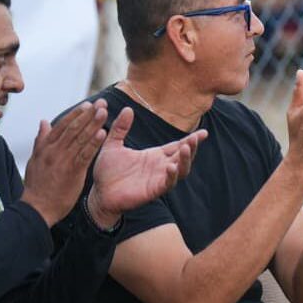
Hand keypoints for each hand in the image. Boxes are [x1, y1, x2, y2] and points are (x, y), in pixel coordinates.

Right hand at [20, 101, 107, 225]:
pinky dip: (93, 144)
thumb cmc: (38, 184)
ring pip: (80, 139)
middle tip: (101, 103)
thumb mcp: (36, 159)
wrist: (38, 208)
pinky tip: (102, 134)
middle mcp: (54, 151)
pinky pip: (85, 155)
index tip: (88, 104)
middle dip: (88, 115)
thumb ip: (41, 140)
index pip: (62, 126)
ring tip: (104, 112)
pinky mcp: (73, 172)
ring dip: (93, 124)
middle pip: (73, 128)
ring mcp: (63, 161)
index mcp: (46, 147)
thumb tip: (44, 121)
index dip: (76, 114)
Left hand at [88, 107, 208, 228]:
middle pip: (184, 156)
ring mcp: (159, 179)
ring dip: (186, 160)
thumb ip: (120, 128)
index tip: (204, 132)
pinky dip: (172, 175)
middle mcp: (161, 166)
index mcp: (155, 155)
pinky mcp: (154, 190)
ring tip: (187, 148)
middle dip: (192, 146)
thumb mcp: (112, 145)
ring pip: (181, 169)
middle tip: (196, 137)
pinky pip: (168, 183)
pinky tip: (171, 166)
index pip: (178, 145)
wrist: (98, 193)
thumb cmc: (107, 171)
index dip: (192, 139)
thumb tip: (127, 108)